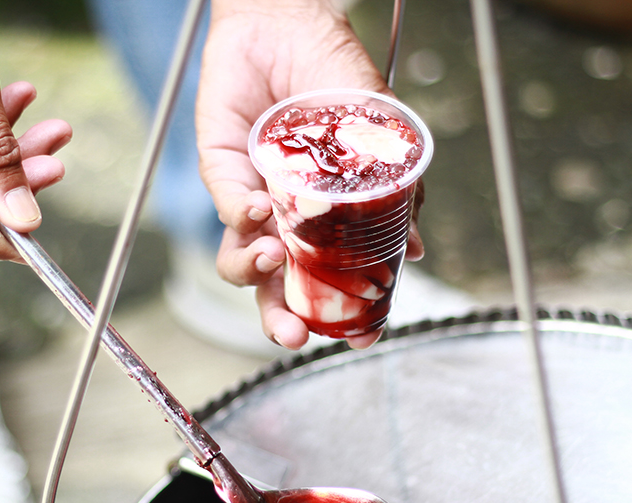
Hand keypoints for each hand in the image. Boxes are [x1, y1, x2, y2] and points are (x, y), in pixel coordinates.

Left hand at [197, 0, 423, 349]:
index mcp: (326, 219)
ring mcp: (252, 197)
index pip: (328, 280)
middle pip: (276, 288)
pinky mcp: (223, 170)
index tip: (359, 339)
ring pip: (240, 261)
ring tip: (278, 255)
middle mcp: (286, 217)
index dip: (340, 315)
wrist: (289, 23)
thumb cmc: (336, 77)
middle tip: (298, 334)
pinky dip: (242, 216)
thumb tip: (412, 251)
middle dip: (284, 319)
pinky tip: (261, 207)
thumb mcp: (378, 136)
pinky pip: (227, 208)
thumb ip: (391, 193)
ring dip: (257, 272)